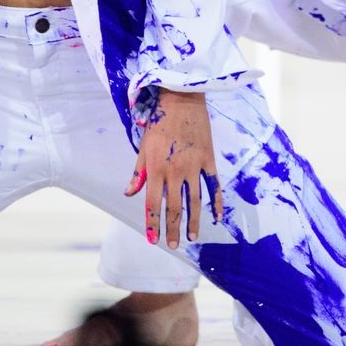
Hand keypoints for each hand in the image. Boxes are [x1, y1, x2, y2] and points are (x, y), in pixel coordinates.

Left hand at [125, 88, 222, 249]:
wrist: (182, 100)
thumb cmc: (159, 123)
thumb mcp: (143, 147)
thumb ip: (137, 173)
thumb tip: (129, 193)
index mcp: (156, 169)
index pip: (153, 203)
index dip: (153, 223)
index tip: (153, 240)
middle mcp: (175, 171)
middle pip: (174, 207)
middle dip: (173, 228)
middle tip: (174, 245)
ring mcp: (194, 166)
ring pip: (194, 201)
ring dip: (194, 221)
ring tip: (193, 238)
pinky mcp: (208, 160)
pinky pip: (213, 186)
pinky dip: (216, 202)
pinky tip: (217, 217)